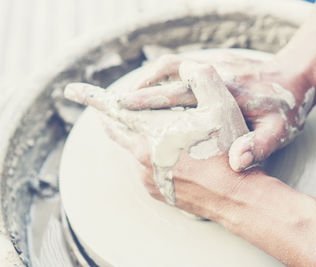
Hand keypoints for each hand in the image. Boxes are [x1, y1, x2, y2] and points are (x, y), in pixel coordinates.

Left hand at [64, 61, 248, 204]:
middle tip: (111, 109)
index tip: (72, 91)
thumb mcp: (221, 106)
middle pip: (119, 132)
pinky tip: (172, 156)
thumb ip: (203, 79)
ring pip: (135, 151)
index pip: (114, 109)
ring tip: (157, 132)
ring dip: (139, 139)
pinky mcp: (159, 192)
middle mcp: (143, 157)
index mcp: (152, 132)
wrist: (236, 197)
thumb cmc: (227, 151)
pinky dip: (152, 158)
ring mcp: (149, 178)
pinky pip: (147, 170)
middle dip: (113, 118)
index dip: (92, 97)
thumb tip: (189, 66)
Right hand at [115, 50, 315, 170]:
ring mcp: (214, 69)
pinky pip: (182, 69)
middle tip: (113, 104)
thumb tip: (236, 161)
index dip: (149, 98)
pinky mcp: (214, 69)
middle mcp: (215, 76)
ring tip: (129, 102)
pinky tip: (156, 96)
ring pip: (171, 68)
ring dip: (149, 83)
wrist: (298, 77)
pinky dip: (163, 80)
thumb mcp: (279, 130)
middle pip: (167, 74)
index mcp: (225, 91)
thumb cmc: (288, 106)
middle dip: (139, 88)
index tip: (122, 105)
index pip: (178, 91)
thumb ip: (258, 145)